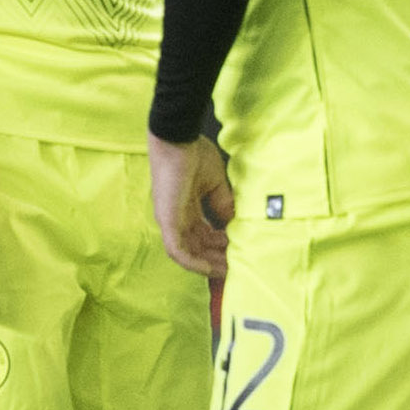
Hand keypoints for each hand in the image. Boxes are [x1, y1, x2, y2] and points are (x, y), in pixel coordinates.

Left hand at [149, 133, 233, 277]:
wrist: (178, 139)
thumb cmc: (193, 154)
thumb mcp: (215, 184)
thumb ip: (223, 204)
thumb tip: (234, 223)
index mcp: (185, 209)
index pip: (203, 236)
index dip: (221, 247)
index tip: (240, 251)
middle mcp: (176, 219)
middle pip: (197, 249)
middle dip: (218, 260)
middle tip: (238, 267)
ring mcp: (170, 221)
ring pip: (188, 255)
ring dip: (209, 265)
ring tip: (229, 271)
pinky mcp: (168, 222)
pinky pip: (179, 252)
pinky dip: (195, 263)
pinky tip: (213, 268)